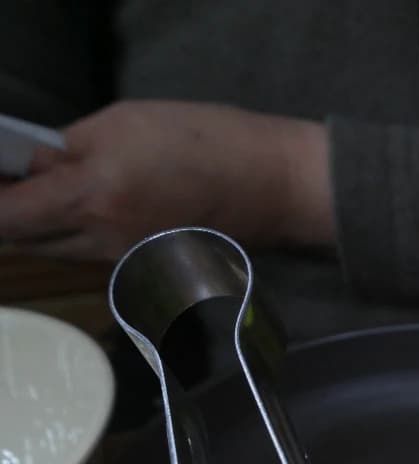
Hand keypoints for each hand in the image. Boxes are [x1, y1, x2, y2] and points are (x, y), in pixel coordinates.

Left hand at [0, 100, 333, 259]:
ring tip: (69, 190)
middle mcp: (101, 242)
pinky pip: (93, 255)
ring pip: (59, 249)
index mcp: (91, 198)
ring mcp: (125, 262)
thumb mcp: (124, 122)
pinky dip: (82, 234)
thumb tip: (32, 168)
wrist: (275, 185)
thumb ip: (68, 148)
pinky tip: (109, 208)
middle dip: (13, 213)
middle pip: (25, 241)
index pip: (5, 218)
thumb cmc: (204, 139)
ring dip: (48, 224)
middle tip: (26, 181)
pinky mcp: (147, 269)